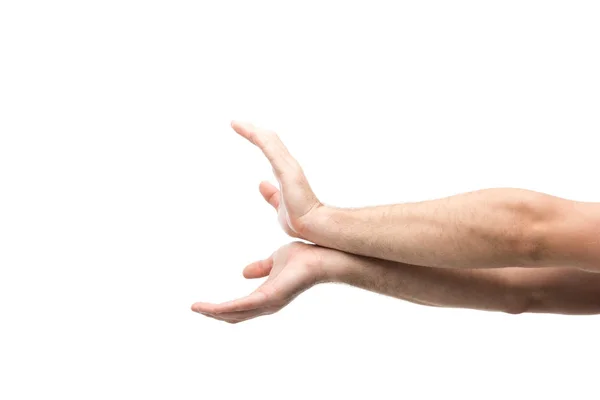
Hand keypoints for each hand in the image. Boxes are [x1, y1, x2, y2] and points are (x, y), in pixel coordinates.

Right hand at [191, 242, 327, 323]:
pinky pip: (240, 307)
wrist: (320, 256)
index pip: (239, 308)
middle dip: (213, 314)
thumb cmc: (303, 259)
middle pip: (234, 316)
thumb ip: (261, 267)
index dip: (220, 309)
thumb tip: (243, 272)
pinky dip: (222, 309)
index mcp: (266, 297)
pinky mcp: (268, 298)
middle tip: (195, 308)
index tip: (202, 305)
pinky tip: (208, 307)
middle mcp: (266, 305)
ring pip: (234, 315)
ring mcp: (267, 304)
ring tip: (195, 308)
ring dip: (213, 313)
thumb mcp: (274, 260)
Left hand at [231, 121, 321, 237]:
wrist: (313, 227)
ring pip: (269, 141)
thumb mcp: (280, 206)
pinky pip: (271, 150)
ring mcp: (289, 167)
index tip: (245, 132)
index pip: (271, 150)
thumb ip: (271, 195)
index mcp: (286, 173)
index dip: (259, 139)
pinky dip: (259, 139)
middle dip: (253, 130)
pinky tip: (250, 132)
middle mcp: (289, 165)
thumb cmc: (300, 220)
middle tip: (236, 123)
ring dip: (253, 131)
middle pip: (270, 141)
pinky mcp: (287, 171)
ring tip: (236, 124)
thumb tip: (261, 184)